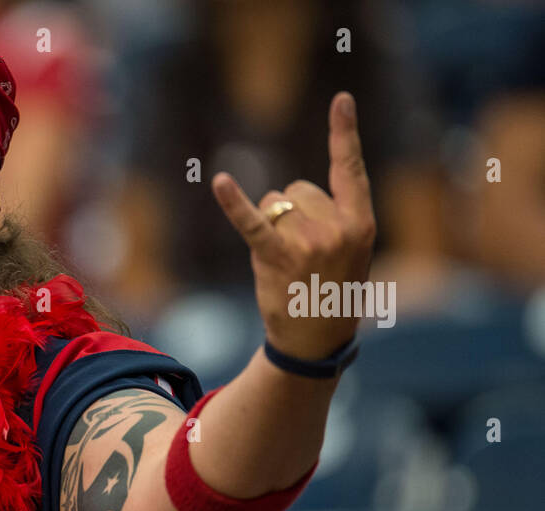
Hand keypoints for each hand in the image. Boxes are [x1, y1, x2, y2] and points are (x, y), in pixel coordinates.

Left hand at [211, 91, 376, 360]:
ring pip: (273, 204)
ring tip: (284, 261)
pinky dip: (233, 203)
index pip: (350, 169)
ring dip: (270, 227)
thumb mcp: (350, 253)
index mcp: (361, 223)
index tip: (341, 99)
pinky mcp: (278, 258)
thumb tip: (288, 198)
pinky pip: (252, 223)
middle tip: (301, 253)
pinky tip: (220, 182)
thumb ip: (332, 220)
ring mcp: (309, 243)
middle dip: (290, 213)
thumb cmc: (331, 292)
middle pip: (297, 189)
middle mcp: (338, 228)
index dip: (344, 132)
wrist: (317, 340)